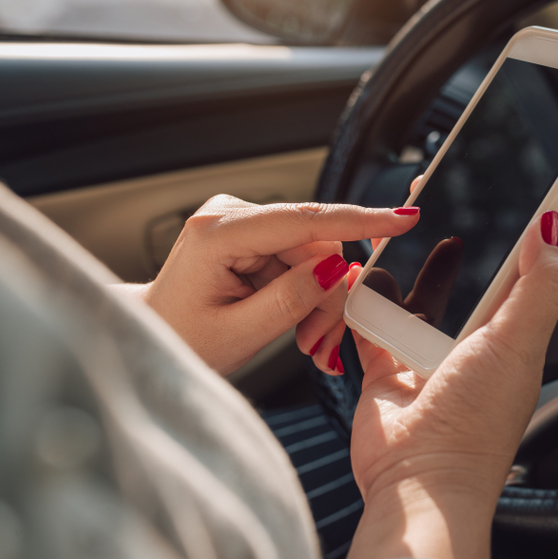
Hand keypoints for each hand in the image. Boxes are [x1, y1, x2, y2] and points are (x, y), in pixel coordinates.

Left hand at [123, 196, 419, 374]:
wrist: (153, 338)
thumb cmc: (181, 340)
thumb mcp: (238, 334)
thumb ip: (291, 300)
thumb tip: (339, 268)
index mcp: (217, 232)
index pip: (303, 220)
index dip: (360, 220)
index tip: (404, 218)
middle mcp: (230, 214)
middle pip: (317, 244)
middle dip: (329, 295)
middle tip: (319, 345)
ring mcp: (241, 220)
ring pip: (316, 254)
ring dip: (320, 300)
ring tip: (304, 341)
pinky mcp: (253, 233)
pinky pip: (303, 259)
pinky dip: (308, 294)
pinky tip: (296, 323)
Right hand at [341, 211, 557, 558]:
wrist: (420, 481)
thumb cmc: (476, 423)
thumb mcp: (520, 343)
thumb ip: (540, 285)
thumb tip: (553, 229)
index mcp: (508, 338)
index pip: (513, 274)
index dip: (508, 234)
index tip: (500, 190)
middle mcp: (467, 347)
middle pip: (455, 279)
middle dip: (441, 242)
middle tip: (425, 196)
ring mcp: (422, 358)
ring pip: (407, 298)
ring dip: (395, 272)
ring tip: (383, 239)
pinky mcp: (382, 370)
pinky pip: (367, 324)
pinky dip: (360, 303)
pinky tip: (354, 282)